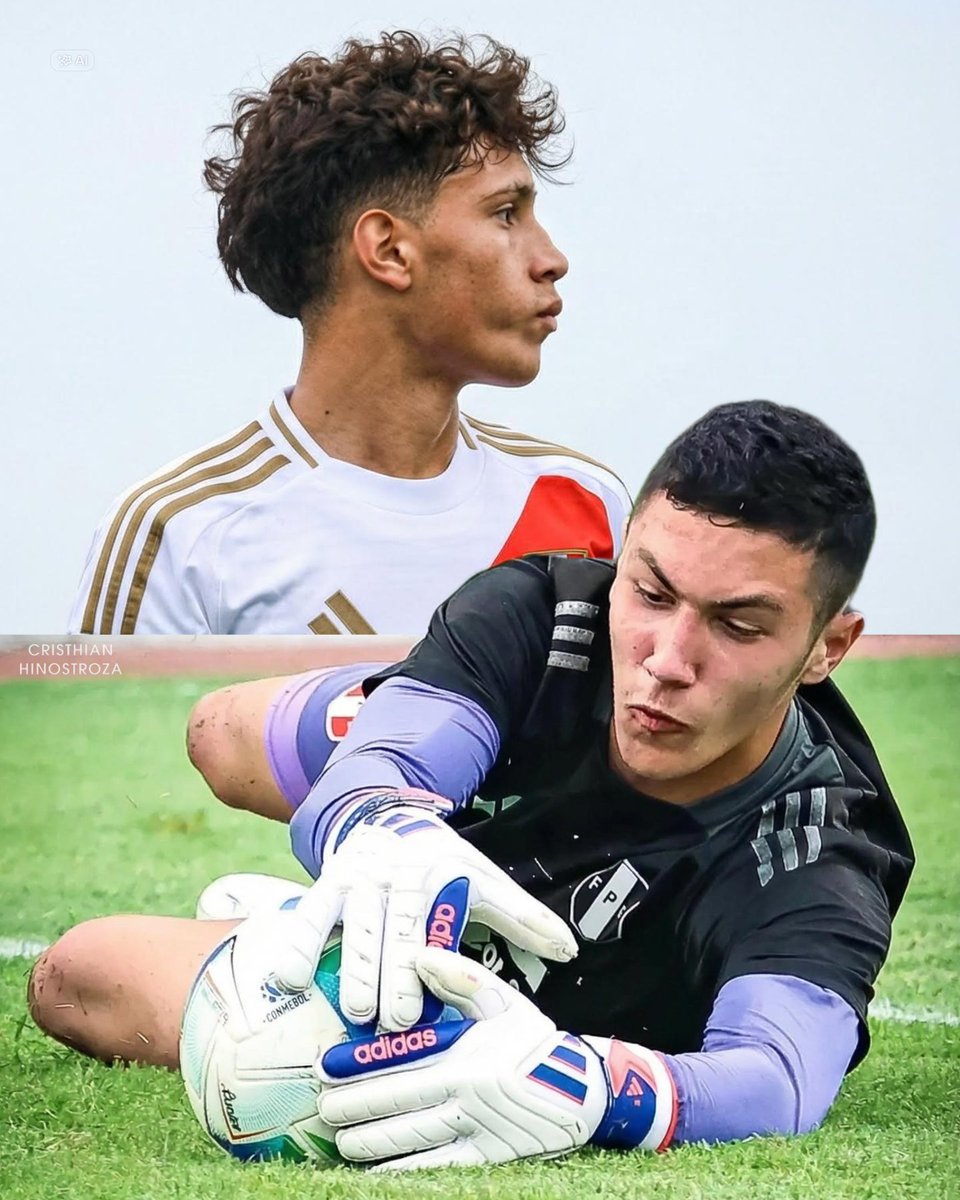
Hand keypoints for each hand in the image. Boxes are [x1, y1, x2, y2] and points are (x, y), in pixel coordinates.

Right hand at [271, 795, 577, 1029]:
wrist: (388, 819)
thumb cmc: (443, 866)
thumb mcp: (484, 881)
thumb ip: (524, 916)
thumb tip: (571, 950)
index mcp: (439, 877)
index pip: (435, 927)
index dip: (432, 965)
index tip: (431, 1003)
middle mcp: (397, 876)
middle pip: (395, 931)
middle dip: (392, 975)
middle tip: (391, 1020)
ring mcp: (359, 878)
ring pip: (355, 927)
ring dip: (353, 967)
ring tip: (352, 1010)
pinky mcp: (326, 883)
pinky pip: (311, 915)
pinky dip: (299, 943)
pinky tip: (288, 978)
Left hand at [315, 947, 677, 1169]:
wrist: (582, 1092)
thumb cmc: (533, 1041)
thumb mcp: (503, 1000)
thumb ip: (461, 976)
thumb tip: (418, 954)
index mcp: (464, 1056)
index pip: (397, 1066)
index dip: (356, 1071)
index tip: (324, 1072)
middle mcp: (465, 1097)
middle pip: (394, 1107)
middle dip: (351, 1110)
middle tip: (322, 1110)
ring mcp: (475, 1133)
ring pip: (408, 1141)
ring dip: (368, 1143)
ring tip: (340, 1142)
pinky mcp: (485, 1161)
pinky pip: (434, 1169)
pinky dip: (401, 1171)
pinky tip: (376, 1171)